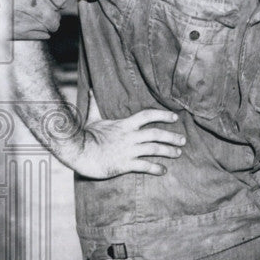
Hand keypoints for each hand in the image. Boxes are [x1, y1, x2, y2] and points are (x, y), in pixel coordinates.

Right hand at [60, 109, 185, 178]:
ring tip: (178, 153)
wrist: (77, 152)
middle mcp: (130, 136)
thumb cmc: (84, 135)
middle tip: (183, 140)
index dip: (163, 115)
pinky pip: (144, 166)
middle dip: (172, 137)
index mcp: (125, 124)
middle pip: (156, 134)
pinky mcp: (124, 164)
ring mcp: (128, 150)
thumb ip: (96, 104)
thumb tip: (92, 88)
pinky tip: (164, 170)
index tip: (174, 118)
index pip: (148, 115)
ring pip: (154, 150)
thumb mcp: (92, 117)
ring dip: (168, 151)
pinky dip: (156, 168)